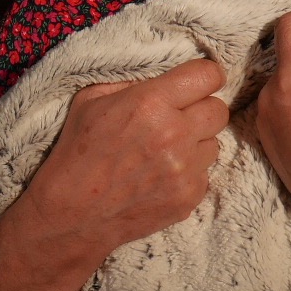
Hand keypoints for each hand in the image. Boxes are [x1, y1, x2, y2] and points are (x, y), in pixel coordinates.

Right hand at [23, 55, 229, 261]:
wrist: (71, 215)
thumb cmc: (75, 154)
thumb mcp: (90, 101)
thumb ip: (131, 85)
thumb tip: (163, 83)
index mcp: (150, 103)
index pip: (209, 75)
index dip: (204, 77)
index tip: (196, 84)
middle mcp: (174, 134)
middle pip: (219, 110)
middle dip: (200, 110)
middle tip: (175, 120)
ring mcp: (185, 170)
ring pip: (214, 144)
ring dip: (194, 144)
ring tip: (162, 153)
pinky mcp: (189, 197)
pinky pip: (205, 174)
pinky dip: (188, 174)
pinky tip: (159, 177)